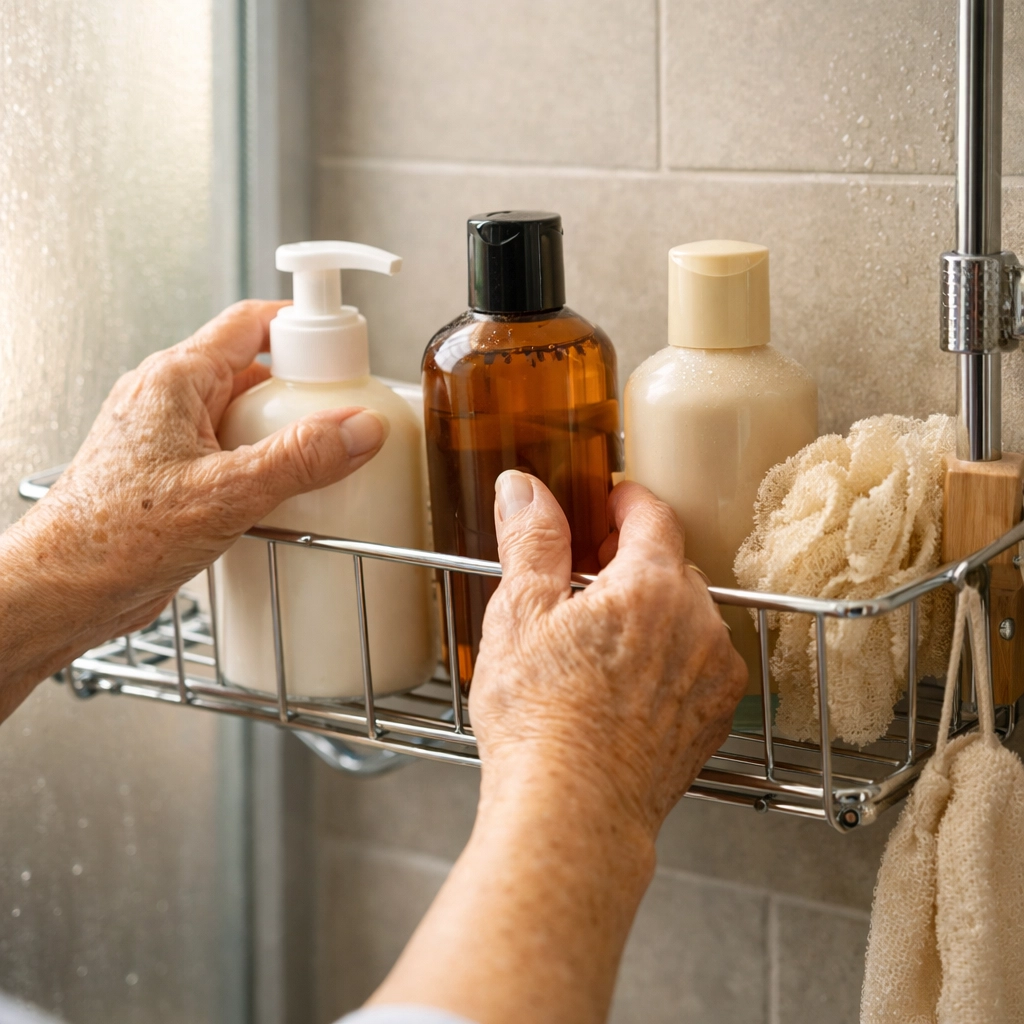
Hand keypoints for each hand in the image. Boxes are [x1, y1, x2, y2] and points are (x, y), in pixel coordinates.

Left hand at [0, 300, 386, 718]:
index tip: (347, 350)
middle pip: (254, 373)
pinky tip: (282, 499)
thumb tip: (359, 428)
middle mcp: (168, 400)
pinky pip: (229, 454)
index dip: (305, 328)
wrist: (64, 591)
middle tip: (344, 419)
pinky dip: (262, 469)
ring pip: (243, 418)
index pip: (252, 324)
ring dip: (283, 437)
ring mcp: (169, 438)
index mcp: (175, 379)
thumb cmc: (113, 536)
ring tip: (321, 463)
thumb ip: (300, 458)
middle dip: (302, 395)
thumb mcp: (226, 493)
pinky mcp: (172, 476)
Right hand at [370, 474, 746, 1023]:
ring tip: (597, 642)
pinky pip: (696, 665)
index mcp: (653, 584)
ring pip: (687, 617)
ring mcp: (713, 674)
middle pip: (670, 566)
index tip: (605, 504)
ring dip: (652, 613)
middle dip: (630, 562)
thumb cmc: (540, 719)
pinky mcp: (713, 719)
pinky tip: (622, 685)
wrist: (572, 814)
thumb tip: (525, 487)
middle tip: (583, 581)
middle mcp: (699, 622)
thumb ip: (532, 539)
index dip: (624, 502)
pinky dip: (668, 660)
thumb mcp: (520, 613)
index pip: (652, 515)